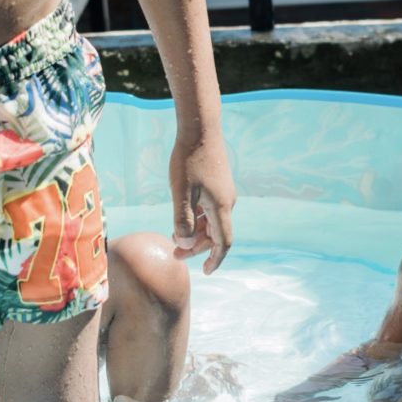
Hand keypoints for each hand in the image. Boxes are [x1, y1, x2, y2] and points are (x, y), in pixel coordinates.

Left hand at [169, 134, 234, 273]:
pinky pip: (211, 210)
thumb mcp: (180, 192)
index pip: (223, 243)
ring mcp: (224, 193)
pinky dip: (198, 219)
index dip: (215, 260)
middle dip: (197, 247)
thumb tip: (184, 243)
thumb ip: (182, 220)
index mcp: (220, 207)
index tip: (204, 272)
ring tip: (174, 237)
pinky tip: (182, 216)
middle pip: (216, 234)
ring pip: (212, 222)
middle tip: (175, 254)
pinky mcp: (218, 184)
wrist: (200, 129)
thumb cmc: (188, 160)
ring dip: (196, 233)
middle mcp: (227, 202)